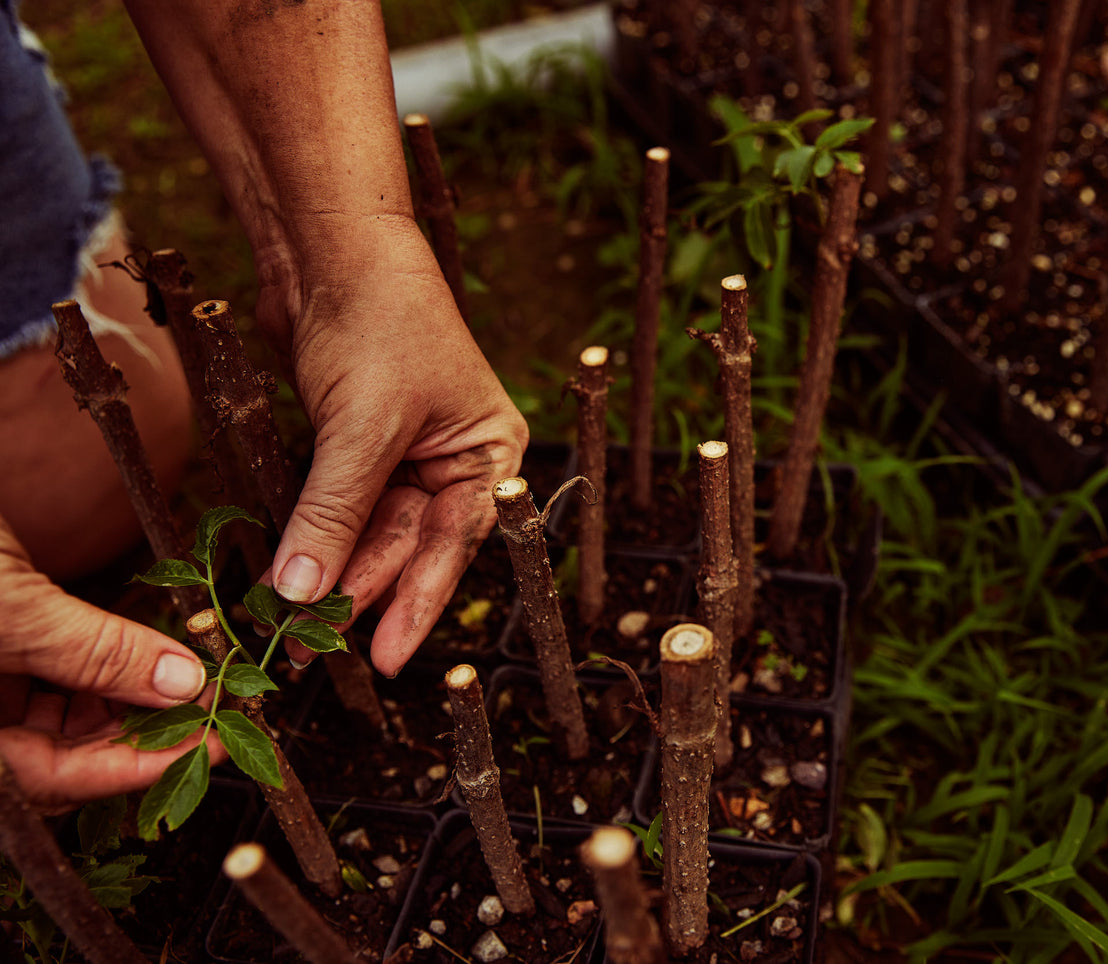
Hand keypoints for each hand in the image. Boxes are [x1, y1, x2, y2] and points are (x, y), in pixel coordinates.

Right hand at [0, 521, 222, 811]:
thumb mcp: (13, 609)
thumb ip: (96, 651)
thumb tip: (183, 683)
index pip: (56, 781)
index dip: (141, 766)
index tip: (214, 741)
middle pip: (59, 756)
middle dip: (140, 730)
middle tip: (217, 701)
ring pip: (58, 717)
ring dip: (125, 695)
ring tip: (191, 668)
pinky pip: (47, 676)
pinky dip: (97, 664)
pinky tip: (148, 644)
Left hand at [256, 220, 527, 676]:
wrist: (333, 244)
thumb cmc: (380, 322)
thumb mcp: (363, 427)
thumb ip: (334, 513)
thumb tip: (301, 594)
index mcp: (491, 452)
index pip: (454, 544)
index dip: (417, 604)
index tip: (386, 661)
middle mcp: (456, 458)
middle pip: (409, 544)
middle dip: (361, 592)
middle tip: (312, 644)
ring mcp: (406, 451)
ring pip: (369, 530)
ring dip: (331, 571)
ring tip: (293, 622)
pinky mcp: (356, 442)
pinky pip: (339, 505)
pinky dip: (314, 536)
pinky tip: (289, 574)